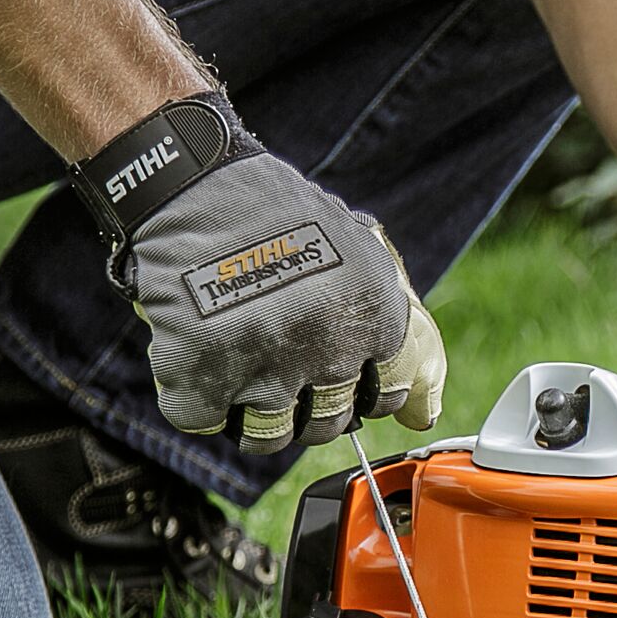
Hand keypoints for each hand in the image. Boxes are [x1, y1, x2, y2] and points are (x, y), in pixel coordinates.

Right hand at [76, 96, 445, 452]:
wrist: (194, 180)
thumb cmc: (277, 215)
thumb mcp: (360, 253)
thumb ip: (396, 325)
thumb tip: (422, 412)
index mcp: (374, 316)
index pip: (388, 397)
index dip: (361, 390)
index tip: (339, 374)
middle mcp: (328, 346)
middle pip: (329, 424)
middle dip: (308, 404)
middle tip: (280, 361)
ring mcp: (264, 364)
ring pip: (268, 436)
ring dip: (253, 412)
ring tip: (239, 366)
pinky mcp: (200, 372)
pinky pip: (203, 420)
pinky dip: (195, 399)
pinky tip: (198, 360)